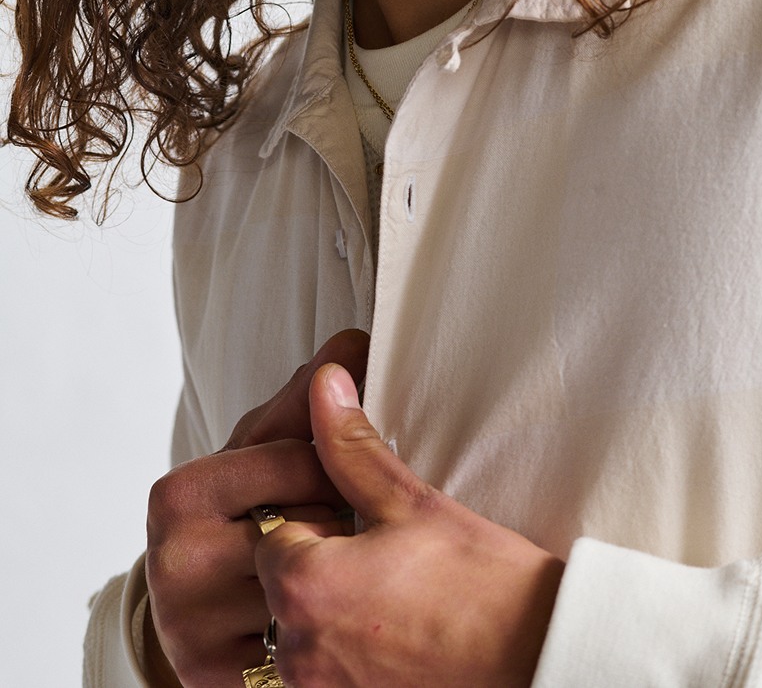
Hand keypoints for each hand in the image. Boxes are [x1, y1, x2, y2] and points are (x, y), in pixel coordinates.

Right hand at [143, 330, 369, 687]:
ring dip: (333, 579)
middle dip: (331, 526)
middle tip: (328, 526)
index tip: (334, 477)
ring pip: (309, 589)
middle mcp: (173, 563)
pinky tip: (320, 613)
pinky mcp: (214, 678)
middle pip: (305, 529)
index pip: (296, 463)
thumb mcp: (261, 449)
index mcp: (178, 494)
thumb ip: (305, 399)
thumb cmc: (238, 509)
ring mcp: (191, 629)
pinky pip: (300, 645)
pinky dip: (322, 629)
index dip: (331, 469)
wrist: (200, 602)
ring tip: (328, 566)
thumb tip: (353, 342)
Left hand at [255, 364, 564, 687]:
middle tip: (389, 564)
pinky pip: (327, 676)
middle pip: (284, 588)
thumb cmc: (485, 590)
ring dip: (336, 617)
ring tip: (398, 602)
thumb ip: (352, 446)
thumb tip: (326, 388)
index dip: (322, 523)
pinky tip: (399, 640)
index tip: (364, 527)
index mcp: (304, 586)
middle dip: (326, 570)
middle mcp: (298, 651)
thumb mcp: (412, 504)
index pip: (275, 534)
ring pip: (303, 636)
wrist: (540, 664)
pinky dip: (352, 658)